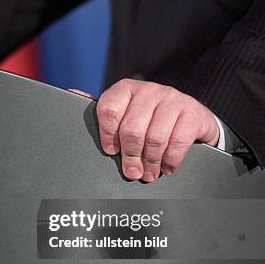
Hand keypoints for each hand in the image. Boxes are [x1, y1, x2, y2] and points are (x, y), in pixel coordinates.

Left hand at [71, 79, 219, 181]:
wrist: (191, 117)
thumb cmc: (150, 119)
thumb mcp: (125, 112)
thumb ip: (104, 110)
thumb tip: (72, 93)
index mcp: (126, 89)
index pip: (109, 109)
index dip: (107, 135)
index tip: (110, 151)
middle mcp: (148, 90)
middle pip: (131, 129)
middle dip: (130, 156)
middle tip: (131, 172)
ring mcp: (172, 98)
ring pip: (154, 137)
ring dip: (150, 162)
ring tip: (148, 173)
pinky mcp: (192, 111)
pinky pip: (177, 141)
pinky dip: (170, 160)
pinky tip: (166, 167)